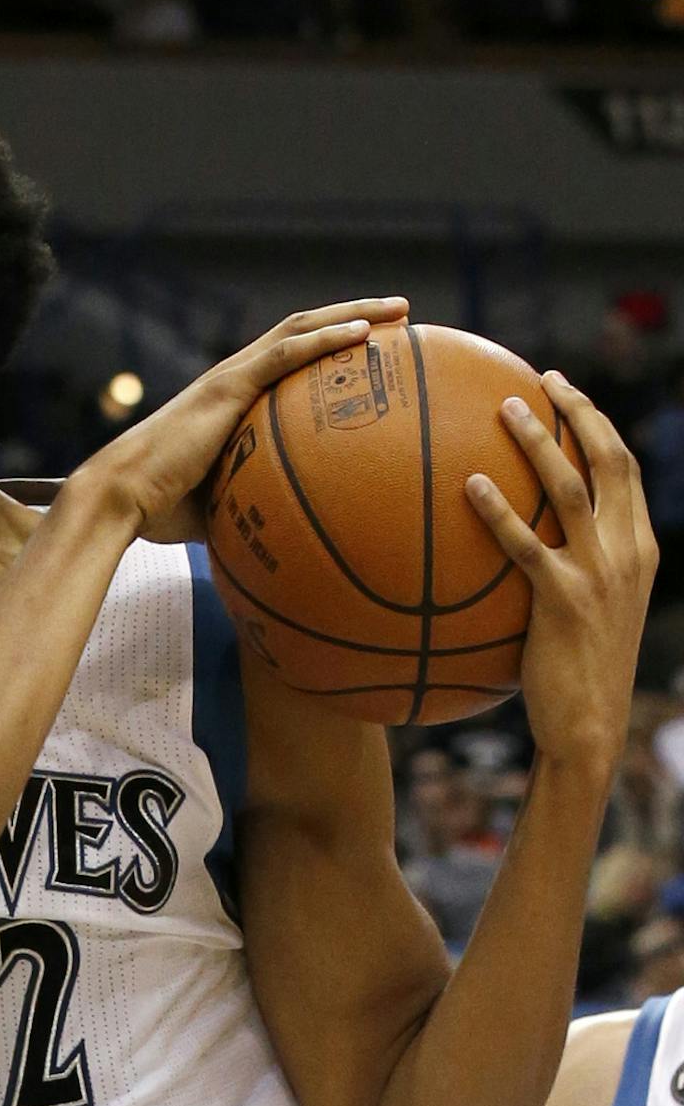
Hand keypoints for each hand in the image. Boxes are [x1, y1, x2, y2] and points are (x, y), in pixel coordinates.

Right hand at [73, 298, 410, 540]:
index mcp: (231, 400)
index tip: (376, 346)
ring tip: (398, 311)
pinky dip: (325, 340)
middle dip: (354, 317)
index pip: (288, 359)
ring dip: (351, 316)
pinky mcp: (226, 388)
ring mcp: (229, 379)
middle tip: (401, 315)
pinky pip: (285, 355)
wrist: (121, 498)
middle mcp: (233, 379)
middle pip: (302, 331)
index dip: (330, 347)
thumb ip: (256, 503)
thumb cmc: (161, 508)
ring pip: (300, 330)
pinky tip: (362, 335)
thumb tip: (292, 537)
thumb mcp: (223, 502)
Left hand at [467, 374, 656, 774]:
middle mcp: (627, 553)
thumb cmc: (576, 667)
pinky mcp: (564, 601)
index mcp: (638, 548)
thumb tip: (518, 528)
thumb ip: (570, 562)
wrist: (590, 725)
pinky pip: (525, 544)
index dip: (597, 422)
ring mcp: (599, 575)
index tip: (564, 389)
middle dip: (578, 412)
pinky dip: (498, 510)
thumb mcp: (589, 605)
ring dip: (538, 443)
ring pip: (570, 489)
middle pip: (609, 461)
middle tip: (539, 380)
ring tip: (504, 409)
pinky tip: (467, 485)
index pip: (624, 467)